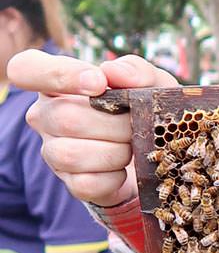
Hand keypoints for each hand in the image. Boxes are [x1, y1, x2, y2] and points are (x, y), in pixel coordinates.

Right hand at [5, 51, 179, 208]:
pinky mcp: (71, 182)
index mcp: (55, 84)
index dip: (59, 75)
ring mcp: (54, 152)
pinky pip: (87, 183)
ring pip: (72, 154)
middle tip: (135, 123)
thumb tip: (112, 72)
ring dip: (116, 151)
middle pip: (64, 117)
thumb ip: (135, 70)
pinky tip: (123, 167)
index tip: (99, 83)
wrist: (158, 151)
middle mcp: (45, 116)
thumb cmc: (144, 108)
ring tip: (131, 145)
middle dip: (114, 122)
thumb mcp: (149, 82)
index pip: (26, 70)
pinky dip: (115, 177)